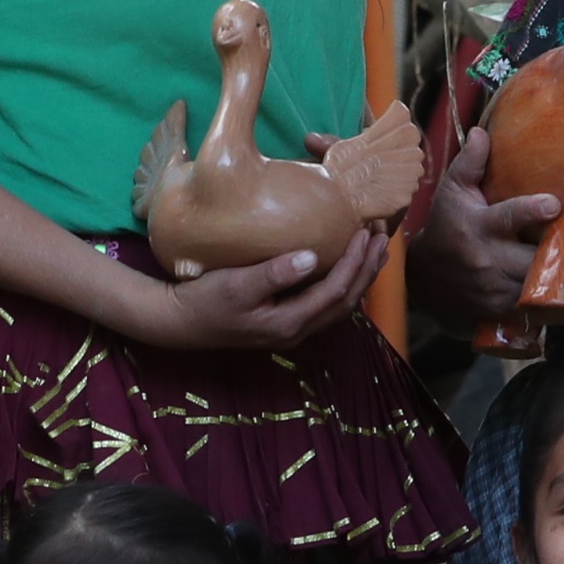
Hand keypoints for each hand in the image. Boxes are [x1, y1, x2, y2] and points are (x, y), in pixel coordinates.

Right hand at [146, 223, 386, 352]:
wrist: (179, 323)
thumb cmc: (205, 300)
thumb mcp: (236, 284)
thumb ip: (275, 273)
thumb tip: (312, 257)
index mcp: (290, 323)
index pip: (336, 290)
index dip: (356, 261)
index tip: (366, 232)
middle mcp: (298, 331)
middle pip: (347, 302)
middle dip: (368, 270)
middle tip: (383, 238)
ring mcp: (293, 329)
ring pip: (340, 305)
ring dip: (360, 277)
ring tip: (375, 250)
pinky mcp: (285, 321)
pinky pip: (326, 303)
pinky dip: (343, 283)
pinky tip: (346, 264)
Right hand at [417, 120, 560, 329]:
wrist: (420, 282)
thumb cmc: (443, 228)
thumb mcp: (451, 193)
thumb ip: (469, 163)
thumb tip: (482, 131)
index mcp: (478, 225)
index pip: (508, 217)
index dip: (531, 211)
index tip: (554, 205)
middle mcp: (486, 259)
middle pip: (532, 261)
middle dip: (561, 255)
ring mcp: (492, 291)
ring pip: (537, 291)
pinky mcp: (497, 313)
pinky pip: (532, 313)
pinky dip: (553, 308)